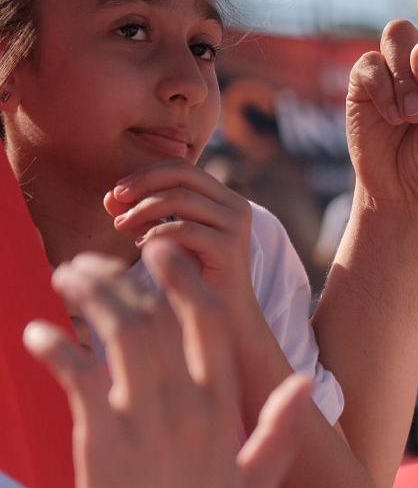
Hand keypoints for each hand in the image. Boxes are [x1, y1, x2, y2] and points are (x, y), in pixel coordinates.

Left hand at [22, 239, 311, 487]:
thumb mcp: (257, 483)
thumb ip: (278, 429)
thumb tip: (306, 385)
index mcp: (221, 414)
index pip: (209, 325)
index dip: (184, 282)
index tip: (161, 257)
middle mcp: (186, 411)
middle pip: (155, 318)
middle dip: (120, 279)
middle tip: (91, 263)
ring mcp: (143, 425)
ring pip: (117, 334)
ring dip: (86, 297)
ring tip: (65, 279)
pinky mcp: (99, 446)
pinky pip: (76, 376)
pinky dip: (54, 346)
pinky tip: (38, 335)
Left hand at [104, 160, 255, 322]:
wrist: (225, 319)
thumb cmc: (195, 278)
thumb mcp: (169, 238)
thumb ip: (145, 214)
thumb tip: (111, 197)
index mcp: (225, 199)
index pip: (182, 169)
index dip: (146, 174)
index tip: (118, 192)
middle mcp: (236, 207)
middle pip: (182, 174)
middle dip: (142, 183)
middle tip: (115, 202)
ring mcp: (235, 226)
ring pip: (180, 198)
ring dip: (143, 209)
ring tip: (121, 226)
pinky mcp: (229, 248)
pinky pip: (183, 228)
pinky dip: (155, 233)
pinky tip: (140, 246)